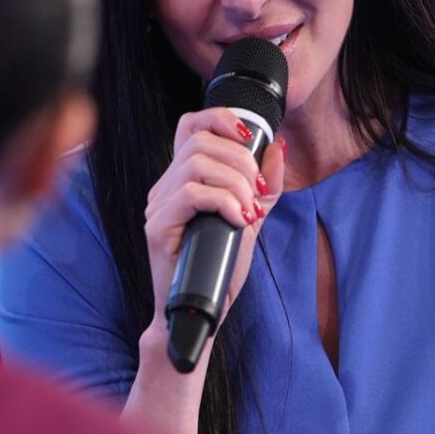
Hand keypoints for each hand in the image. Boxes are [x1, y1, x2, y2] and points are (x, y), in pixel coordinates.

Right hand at [144, 107, 284, 329]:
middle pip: (200, 141)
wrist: (201, 314)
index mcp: (182, 179)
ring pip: (196, 164)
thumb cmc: (220, 268)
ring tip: (248, 209)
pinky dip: (223, 201)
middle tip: (257, 192)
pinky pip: (191, 194)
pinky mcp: (157, 227)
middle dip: (240, 159)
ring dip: (234, 182)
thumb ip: (265, 185)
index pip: (191, 125)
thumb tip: (278, 147)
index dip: (220, 119)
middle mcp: (165, 187)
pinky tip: (238, 220)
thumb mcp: (251, 218)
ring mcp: (157, 206)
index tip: (250, 138)